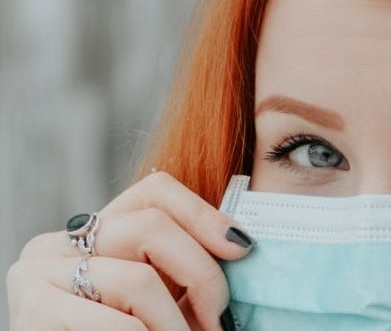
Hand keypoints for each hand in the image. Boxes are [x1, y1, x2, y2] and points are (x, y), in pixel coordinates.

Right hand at [6, 171, 253, 330]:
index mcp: (91, 235)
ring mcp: (38, 272)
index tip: (241, 247)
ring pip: (139, 280)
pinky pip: (120, 324)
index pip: (155, 191)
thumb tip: (240, 246)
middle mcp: (58, 242)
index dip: (203, 213)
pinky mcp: (33, 309)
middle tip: (218, 321)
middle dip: (201, 275)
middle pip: (153, 226)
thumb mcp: (155, 302)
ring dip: (175, 325)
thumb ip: (179, 272)